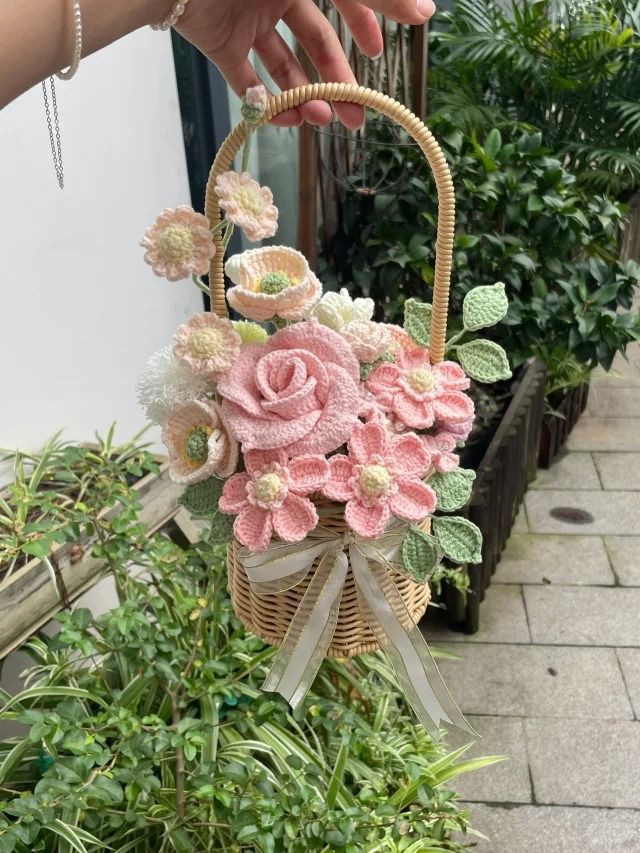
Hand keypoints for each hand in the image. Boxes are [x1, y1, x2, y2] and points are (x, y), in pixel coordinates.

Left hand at [176, 0, 434, 127]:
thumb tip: (426, 11)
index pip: (340, 0)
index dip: (362, 25)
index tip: (378, 54)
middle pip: (315, 43)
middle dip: (338, 81)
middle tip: (358, 119)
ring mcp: (243, 20)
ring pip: (283, 67)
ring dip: (305, 96)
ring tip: (322, 120)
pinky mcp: (217, 44)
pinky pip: (246, 81)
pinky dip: (266, 103)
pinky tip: (289, 120)